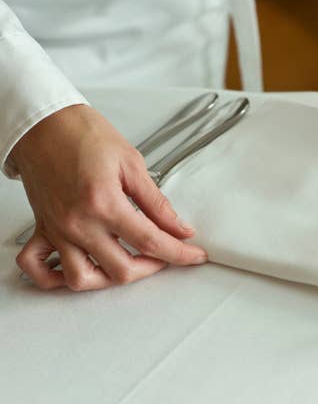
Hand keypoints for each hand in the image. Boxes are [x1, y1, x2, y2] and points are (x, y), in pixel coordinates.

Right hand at [10, 104, 207, 290]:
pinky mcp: (42, 229)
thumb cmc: (83, 135)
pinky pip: (37, 268)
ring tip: (130, 263)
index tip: (194, 255)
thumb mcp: (132, 164)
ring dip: (109, 279)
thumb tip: (179, 227)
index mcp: (104, 203)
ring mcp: (57, 230)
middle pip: (120, 269)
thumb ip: (157, 203)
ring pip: (82, 279)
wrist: (44, 124)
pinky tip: (81, 268)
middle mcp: (78, 223)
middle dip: (152, 268)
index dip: (179, 253)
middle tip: (166, 255)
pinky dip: (56, 277)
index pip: (150, 242)